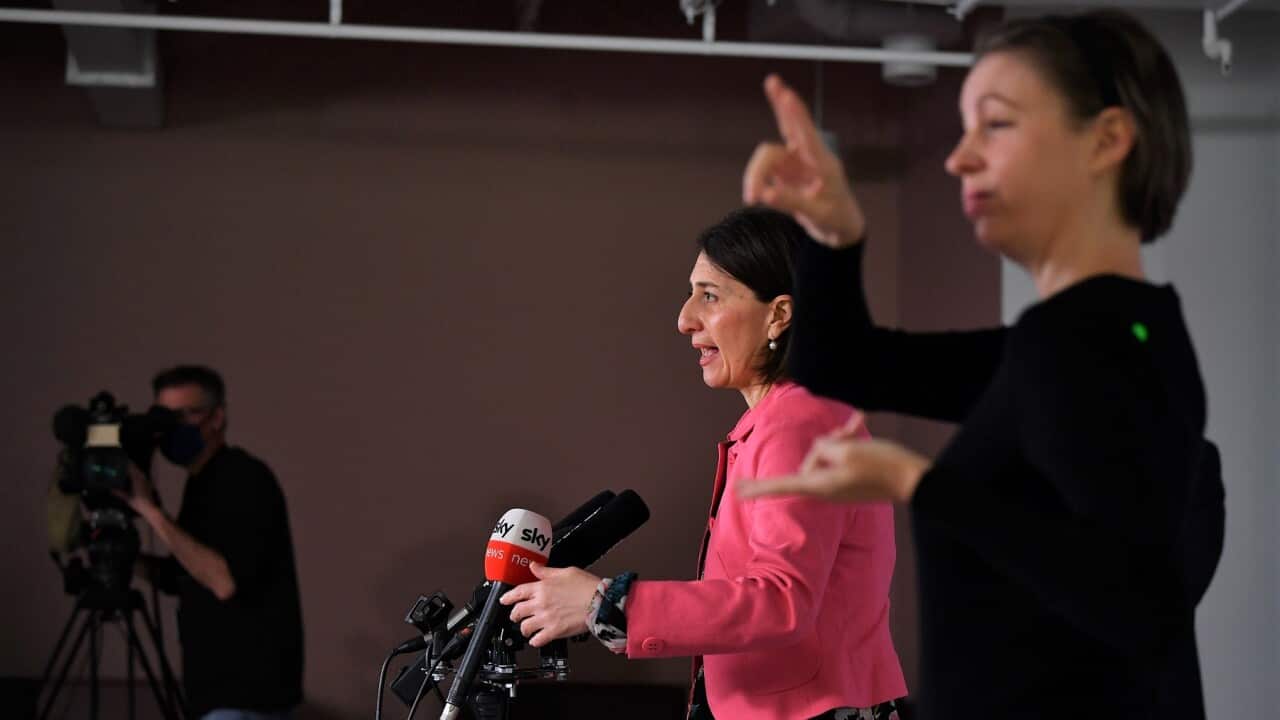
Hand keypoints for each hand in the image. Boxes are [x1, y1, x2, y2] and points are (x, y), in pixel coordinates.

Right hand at [114, 462, 156, 516]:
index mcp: (137, 480)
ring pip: (139, 472)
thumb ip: (119, 493)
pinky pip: (142, 475)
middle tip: (124, 462)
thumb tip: (111, 490)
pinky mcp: (148, 484)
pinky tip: (133, 476)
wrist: (150, 508)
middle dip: (130, 465)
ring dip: (134, 469)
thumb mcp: (127, 498)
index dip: (127, 464)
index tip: (123, 460)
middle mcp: (142, 479)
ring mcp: (146, 481)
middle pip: (136, 469)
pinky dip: (137, 473)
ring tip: (127, 468)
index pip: (132, 469)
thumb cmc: (139, 503)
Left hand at [499, 563, 599, 647]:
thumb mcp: (565, 572)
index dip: (508, 597)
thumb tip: (533, 567)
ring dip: (524, 629)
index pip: (518, 592)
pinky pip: (538, 640)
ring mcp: (546, 618)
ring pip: (525, 627)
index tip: (504, 600)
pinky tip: (537, 639)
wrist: (600, 602)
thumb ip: (546, 572)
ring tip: (526, 629)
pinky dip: (535, 641)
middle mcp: (541, 603)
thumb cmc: (587, 587)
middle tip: (515, 616)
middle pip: (517, 611)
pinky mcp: (554, 631)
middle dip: (514, 615)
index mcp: (542, 587)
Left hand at [738, 436, 929, 503]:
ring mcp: (840, 483)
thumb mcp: (847, 450)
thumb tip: (824, 449)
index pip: (781, 485)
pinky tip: (859, 420)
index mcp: (821, 485)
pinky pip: (844, 453)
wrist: (915, 480)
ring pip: (829, 451)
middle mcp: (827, 487)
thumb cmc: (880, 466)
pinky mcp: (853, 476)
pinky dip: (851, 439)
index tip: (737, 489)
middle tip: (851, 445)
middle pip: (813, 456)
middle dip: (828, 444)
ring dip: (842, 439)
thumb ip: (825, 447)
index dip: (758, 487)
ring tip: (860, 435)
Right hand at [743, 74, 866, 248]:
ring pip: (766, 157)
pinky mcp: (785, 175)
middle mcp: (807, 158)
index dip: (794, 113)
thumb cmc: (836, 219)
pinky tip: (756, 196)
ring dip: (755, 174)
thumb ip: (791, 202)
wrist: (840, 230)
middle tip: (772, 81)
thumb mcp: (817, 214)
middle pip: (787, 126)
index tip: (785, 93)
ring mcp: (794, 166)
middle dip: (779, 106)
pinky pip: (764, 172)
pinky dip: (756, 182)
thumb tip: (765, 194)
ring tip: (751, 198)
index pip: (806, 133)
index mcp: (822, 163)